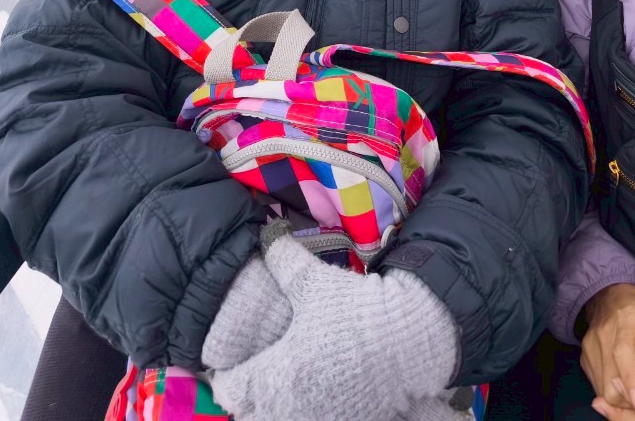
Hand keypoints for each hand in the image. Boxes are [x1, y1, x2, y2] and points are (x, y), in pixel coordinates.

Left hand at [209, 235, 457, 420]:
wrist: (407, 339)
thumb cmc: (353, 311)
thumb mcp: (314, 282)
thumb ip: (284, 258)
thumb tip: (267, 233)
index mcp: (275, 375)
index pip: (229, 390)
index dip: (227, 376)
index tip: (234, 364)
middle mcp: (289, 409)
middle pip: (248, 417)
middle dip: (249, 400)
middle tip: (257, 379)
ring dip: (274, 411)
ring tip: (283, 392)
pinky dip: (307, 416)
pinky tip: (316, 399)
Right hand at [580, 282, 634, 412]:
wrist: (606, 292)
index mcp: (627, 320)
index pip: (623, 351)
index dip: (631, 377)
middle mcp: (604, 333)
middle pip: (611, 380)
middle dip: (629, 400)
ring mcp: (591, 346)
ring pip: (602, 388)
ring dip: (621, 400)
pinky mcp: (585, 356)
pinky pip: (596, 385)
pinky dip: (613, 394)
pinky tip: (627, 392)